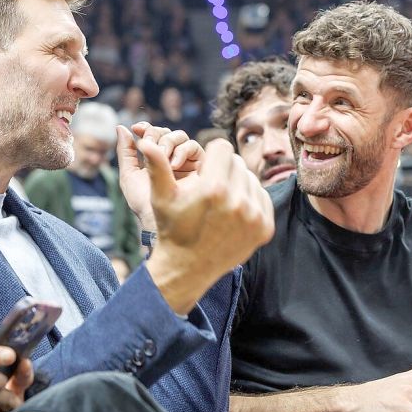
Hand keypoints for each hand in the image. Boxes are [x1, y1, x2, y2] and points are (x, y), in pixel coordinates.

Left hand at [116, 122, 202, 231]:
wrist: (161, 222)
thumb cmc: (144, 203)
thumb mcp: (129, 175)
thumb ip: (125, 152)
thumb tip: (121, 127)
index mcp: (155, 160)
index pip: (153, 135)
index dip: (146, 128)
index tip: (136, 128)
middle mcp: (171, 159)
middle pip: (167, 132)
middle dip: (156, 134)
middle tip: (148, 146)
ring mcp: (187, 162)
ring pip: (180, 136)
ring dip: (168, 141)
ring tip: (161, 157)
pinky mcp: (201, 167)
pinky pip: (194, 147)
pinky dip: (183, 150)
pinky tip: (174, 164)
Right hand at [141, 138, 273, 312]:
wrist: (188, 268)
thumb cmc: (172, 229)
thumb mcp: (161, 197)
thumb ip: (157, 166)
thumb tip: (145, 142)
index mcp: (214, 188)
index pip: (222, 147)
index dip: (210, 155)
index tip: (203, 170)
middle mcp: (238, 200)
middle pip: (238, 162)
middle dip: (223, 170)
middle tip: (210, 188)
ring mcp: (255, 215)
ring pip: (251, 178)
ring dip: (237, 184)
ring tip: (220, 201)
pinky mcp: (265, 227)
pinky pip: (262, 197)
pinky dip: (249, 200)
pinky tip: (233, 212)